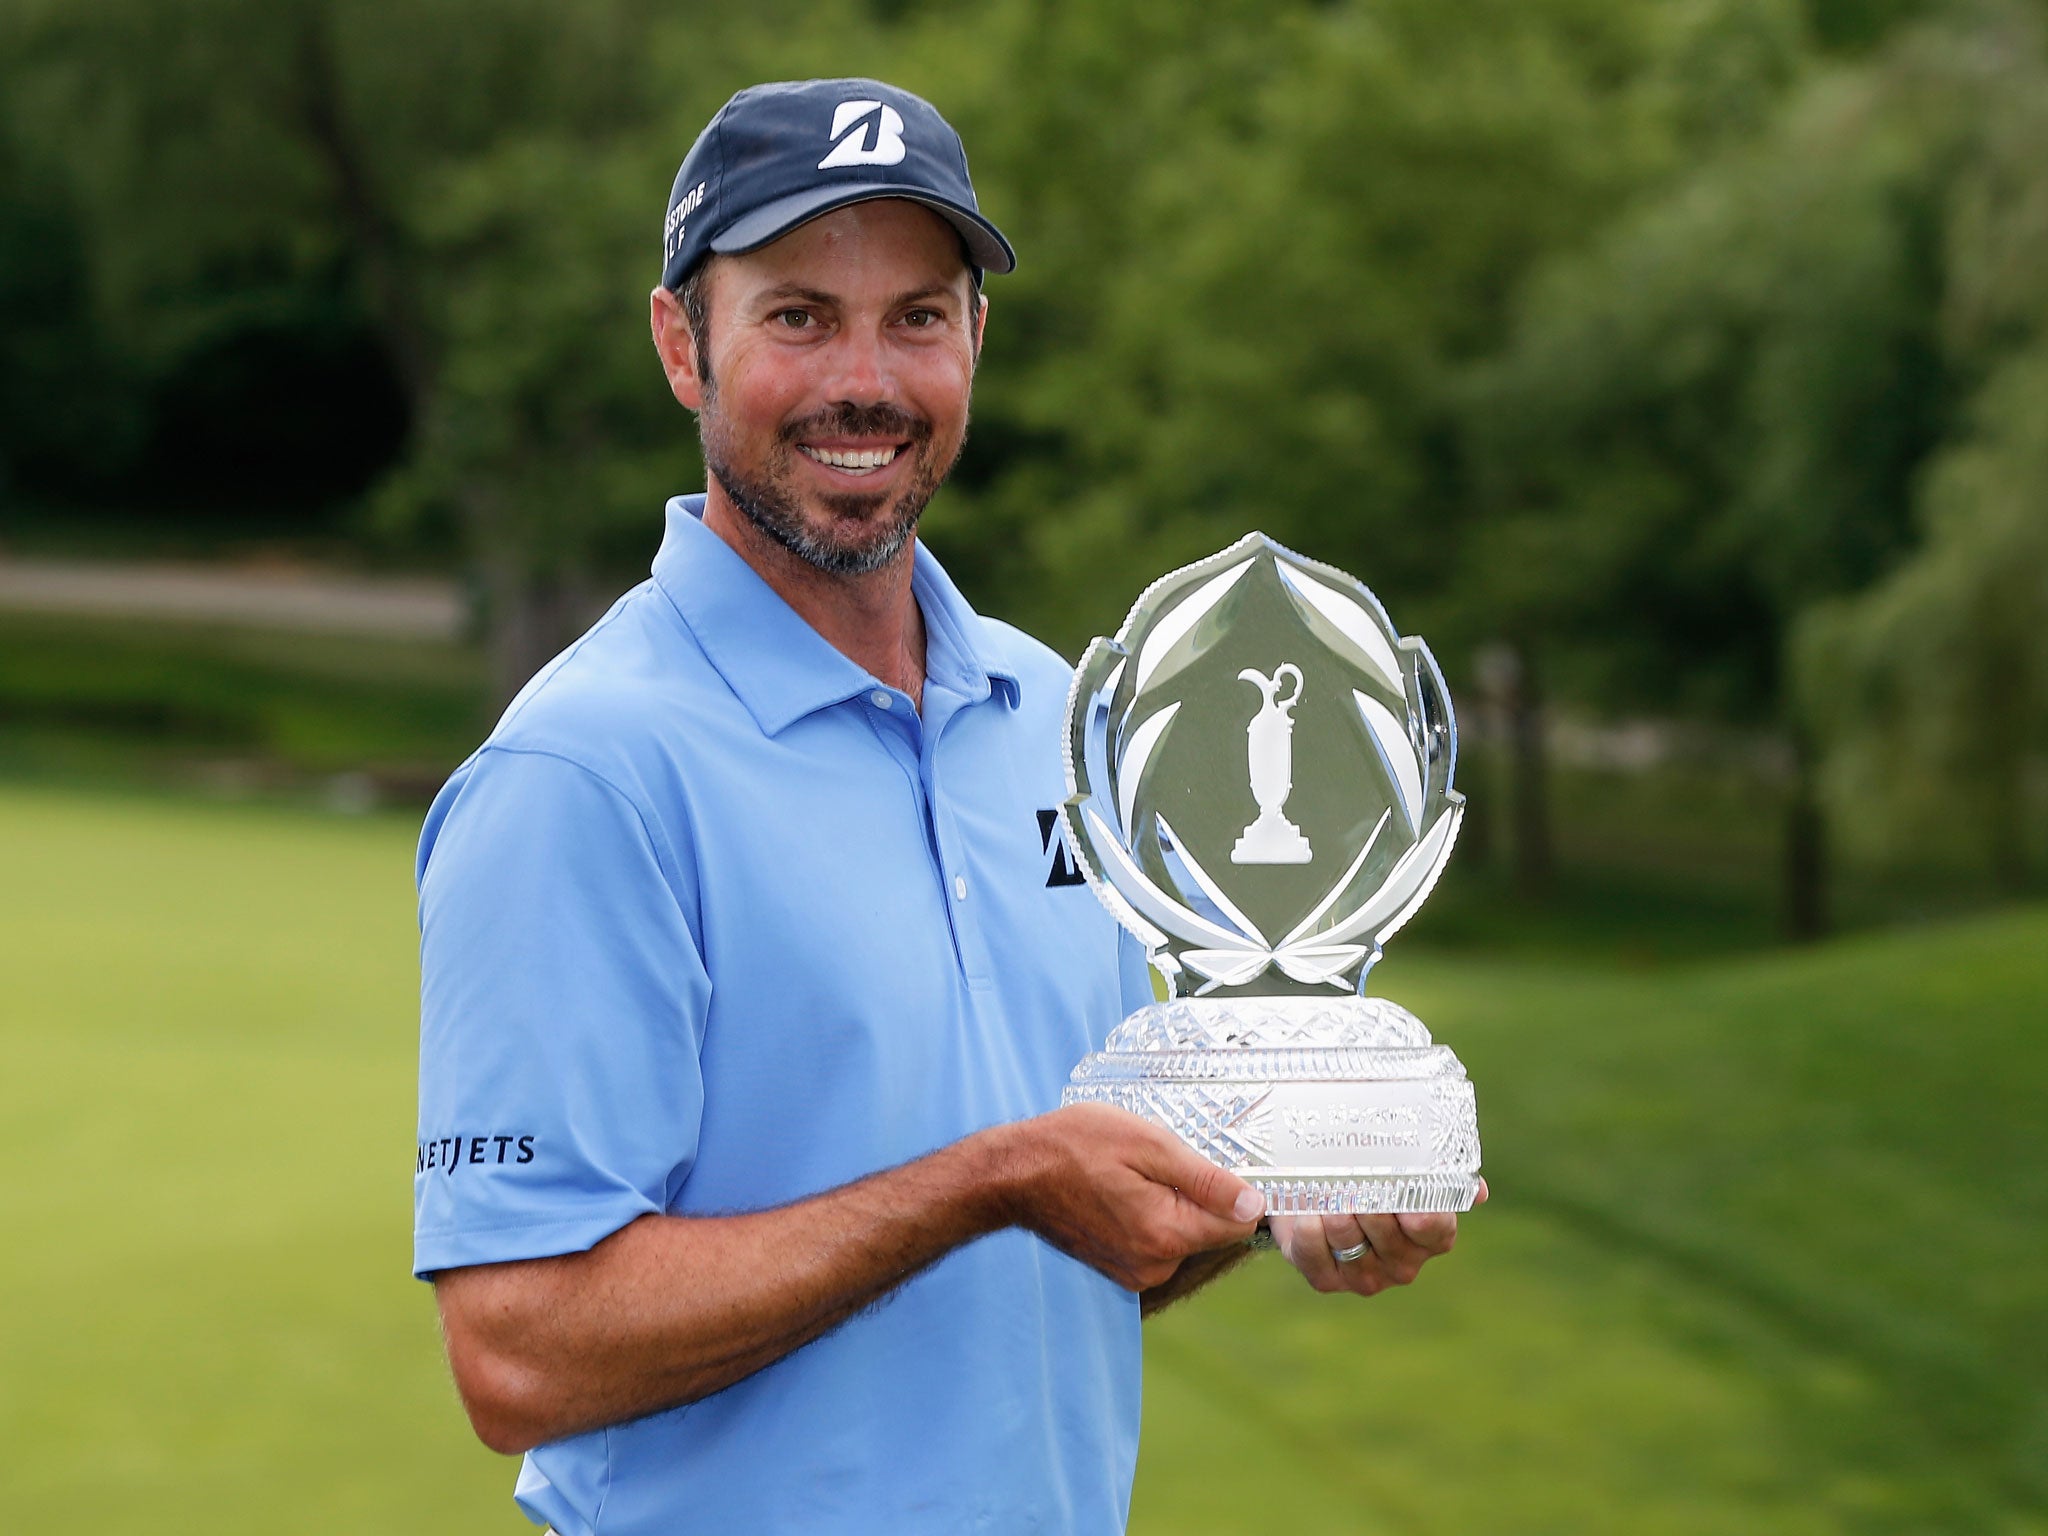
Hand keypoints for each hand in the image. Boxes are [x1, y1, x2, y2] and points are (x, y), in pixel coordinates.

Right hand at [999, 1104, 1265, 1291]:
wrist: (1013, 1174)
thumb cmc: (1074, 1147)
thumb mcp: (1147, 1144)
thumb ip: (1205, 1179)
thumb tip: (1255, 1204)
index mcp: (1167, 1235)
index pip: (1238, 1223)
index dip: (1233, 1188)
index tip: (1204, 1160)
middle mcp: (1155, 1265)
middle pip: (1210, 1230)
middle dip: (1194, 1193)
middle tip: (1153, 1161)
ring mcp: (1135, 1272)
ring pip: (1183, 1235)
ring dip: (1169, 1204)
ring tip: (1129, 1174)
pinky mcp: (1120, 1270)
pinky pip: (1157, 1242)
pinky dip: (1149, 1216)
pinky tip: (1119, 1192)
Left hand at [1269, 1178, 1486, 1296]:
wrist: (1319, 1195)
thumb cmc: (1372, 1179)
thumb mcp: (1407, 1170)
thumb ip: (1441, 1176)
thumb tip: (1479, 1192)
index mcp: (1432, 1237)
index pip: (1434, 1227)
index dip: (1417, 1207)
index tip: (1399, 1184)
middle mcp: (1403, 1264)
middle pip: (1387, 1234)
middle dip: (1367, 1201)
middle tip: (1352, 1175)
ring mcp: (1365, 1277)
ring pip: (1350, 1243)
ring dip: (1335, 1212)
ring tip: (1326, 1187)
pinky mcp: (1326, 1281)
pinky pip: (1316, 1257)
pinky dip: (1309, 1230)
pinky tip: (1308, 1212)